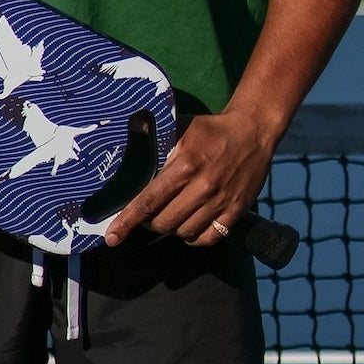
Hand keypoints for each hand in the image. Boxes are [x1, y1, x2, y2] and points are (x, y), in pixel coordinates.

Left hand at [104, 107, 274, 249]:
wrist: (252, 132)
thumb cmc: (210, 129)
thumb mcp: (179, 125)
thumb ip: (153, 133)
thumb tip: (130, 127)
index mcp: (184, 165)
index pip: (149, 200)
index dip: (128, 220)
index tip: (111, 237)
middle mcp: (202, 187)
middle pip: (164, 221)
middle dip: (148, 223)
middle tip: (145, 215)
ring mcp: (221, 202)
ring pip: (185, 232)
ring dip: (171, 229)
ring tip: (167, 217)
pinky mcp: (236, 211)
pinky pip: (209, 238)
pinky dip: (194, 238)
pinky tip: (188, 227)